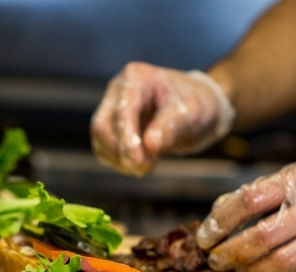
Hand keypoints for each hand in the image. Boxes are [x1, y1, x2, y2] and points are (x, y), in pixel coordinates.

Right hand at [90, 62, 235, 176]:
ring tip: (150, 164)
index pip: (123, 109)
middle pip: (102, 126)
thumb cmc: (194, 105)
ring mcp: (111, 110)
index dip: (126, 137)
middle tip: (146, 168)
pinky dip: (121, 163)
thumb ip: (170, 127)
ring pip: (101, 141)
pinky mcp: (111, 130)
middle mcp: (118, 91)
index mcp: (136, 78)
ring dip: (121, 160)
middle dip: (122, 151)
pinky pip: (105, 151)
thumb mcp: (191, 113)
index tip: (135, 160)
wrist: (195, 110)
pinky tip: (144, 164)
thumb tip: (150, 145)